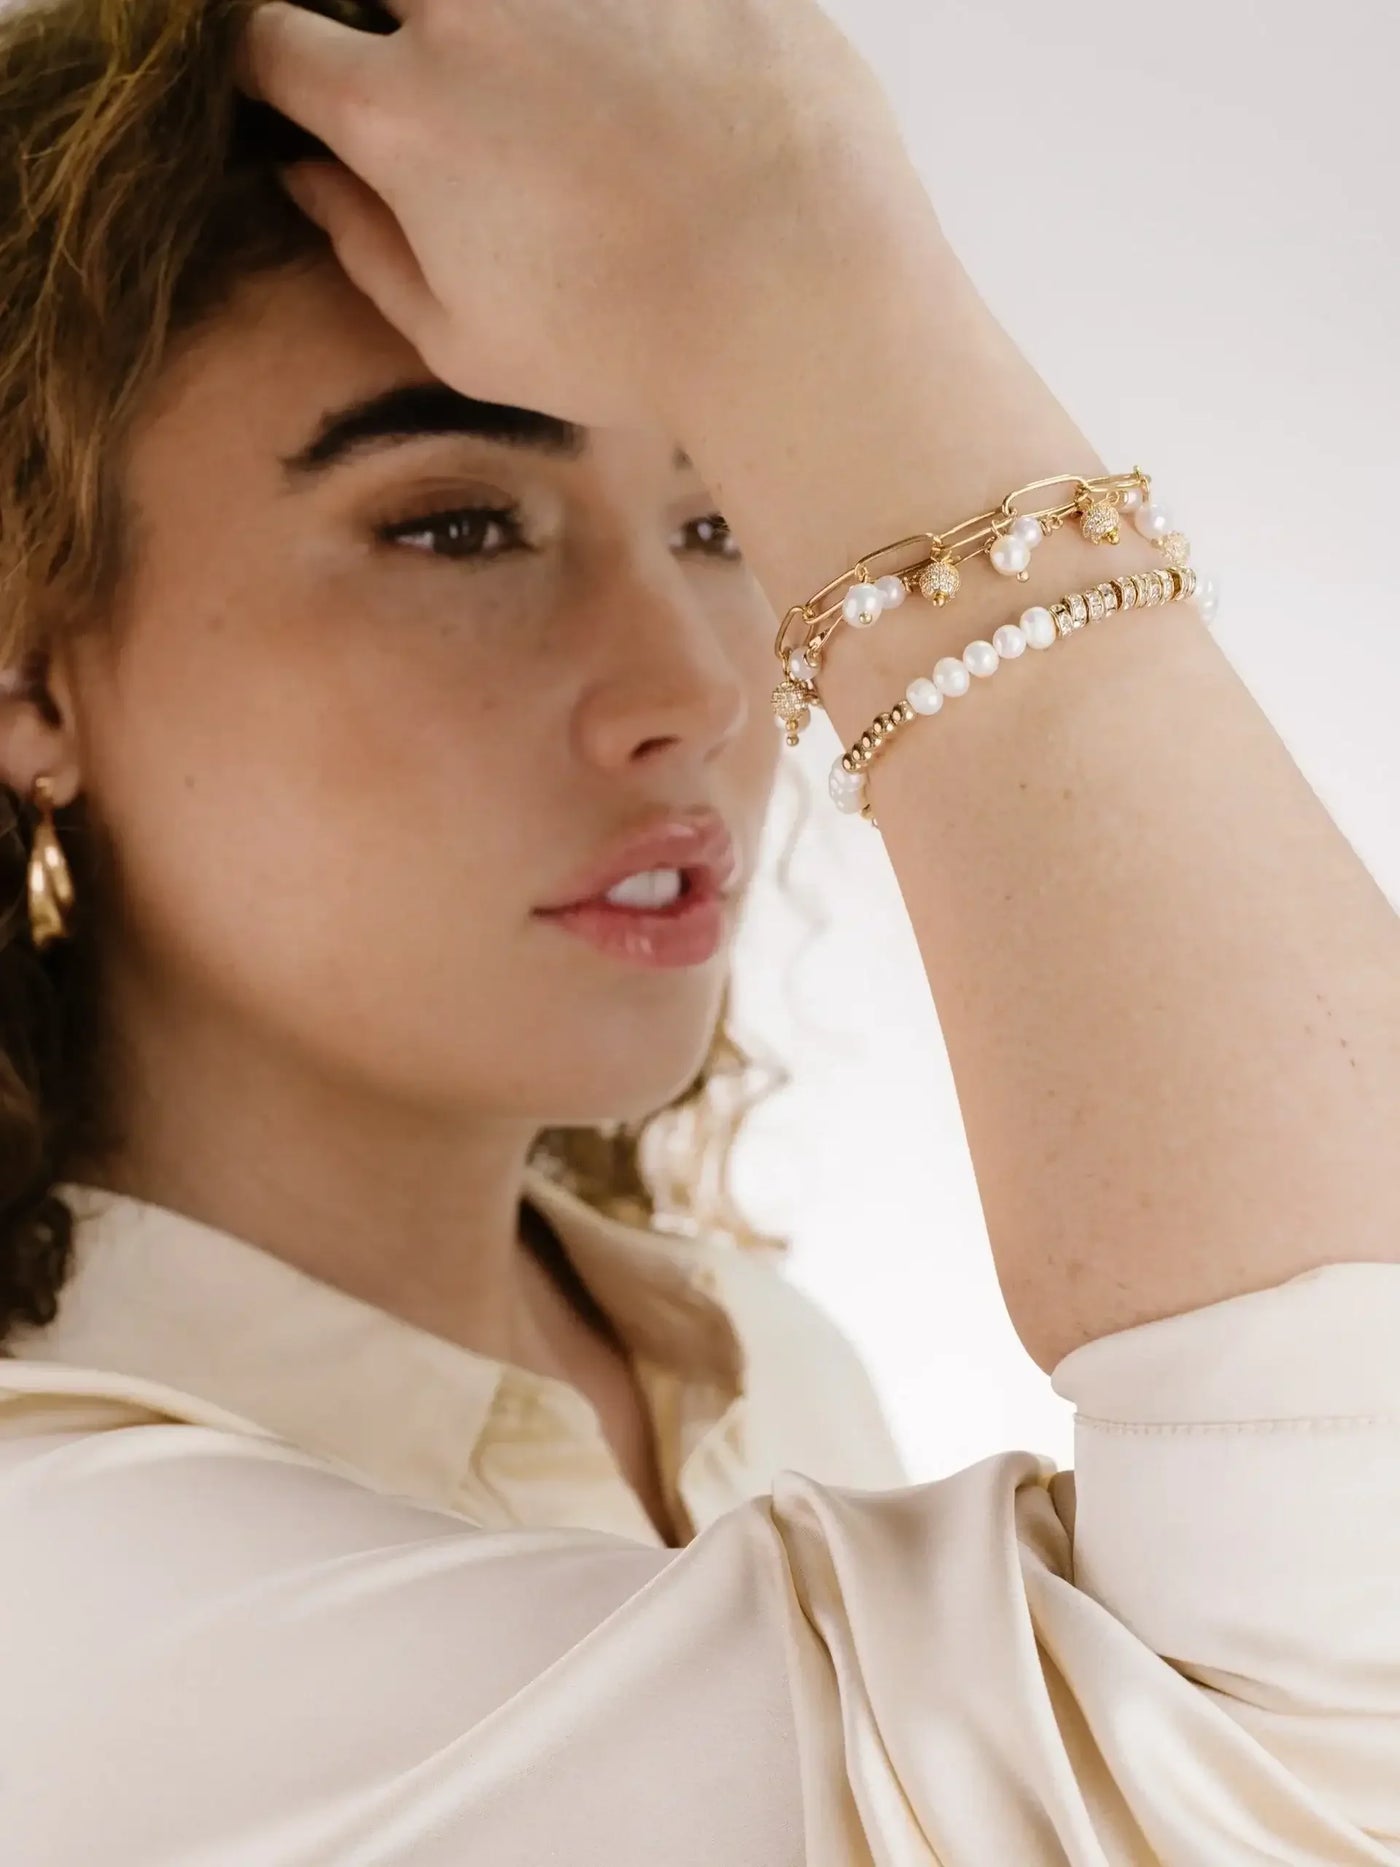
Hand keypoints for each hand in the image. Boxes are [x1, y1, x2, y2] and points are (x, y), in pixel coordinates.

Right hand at [236, 0, 908, 427]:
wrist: (800, 294)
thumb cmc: (631, 344)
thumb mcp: (471, 344)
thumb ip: (368, 253)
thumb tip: (308, 178)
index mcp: (402, 115)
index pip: (271, 40)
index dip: (268, 65)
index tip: (293, 90)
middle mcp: (472, 13)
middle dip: (371, 18)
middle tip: (419, 78)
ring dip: (496, 25)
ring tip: (548, 96)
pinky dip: (604, 21)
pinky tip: (631, 73)